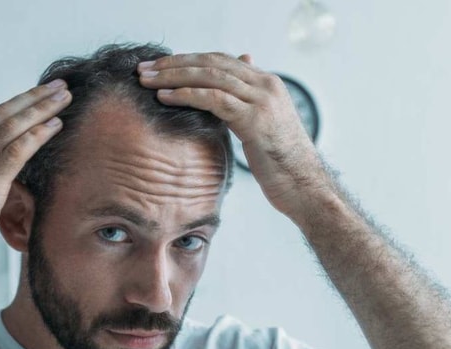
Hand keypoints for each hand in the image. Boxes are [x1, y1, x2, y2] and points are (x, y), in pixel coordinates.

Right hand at [0, 79, 72, 290]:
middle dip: (31, 99)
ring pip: (11, 128)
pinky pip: (17, 151)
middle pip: (0, 116)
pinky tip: (55, 125)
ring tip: (64, 97)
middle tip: (58, 86)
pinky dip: (37, 135)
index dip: (12, 105)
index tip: (34, 95)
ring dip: (40, 110)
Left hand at [136, 52, 330, 217]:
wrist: (306, 187)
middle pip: (211, 62)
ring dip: (173, 76)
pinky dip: (186, 95)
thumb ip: (246, 106)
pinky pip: (213, 99)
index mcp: (267, 83)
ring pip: (209, 76)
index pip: (220, 60)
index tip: (159, 67)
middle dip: (174, 64)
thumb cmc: (282, 164)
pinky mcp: (255, 119)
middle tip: (144, 68)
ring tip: (146, 80)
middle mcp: (266, 85)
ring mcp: (262, 100)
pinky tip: (164, 97)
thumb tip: (228, 97)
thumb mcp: (262, 128)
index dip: (187, 60)